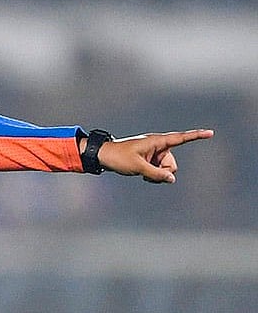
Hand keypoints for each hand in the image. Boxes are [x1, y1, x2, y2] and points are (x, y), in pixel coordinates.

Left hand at [96, 129, 213, 183]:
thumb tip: (172, 179)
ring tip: (142, 174)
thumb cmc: (118, 157)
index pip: (180, 138)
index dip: (196, 136)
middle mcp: (158, 146)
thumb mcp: (138, 167)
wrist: (103, 156)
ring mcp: (154, 154)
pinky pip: (160, 171)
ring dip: (157, 175)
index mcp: (156, 141)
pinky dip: (154, 176)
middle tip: (146, 173)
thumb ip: (156, 174)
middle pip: (172, 165)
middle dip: (164, 173)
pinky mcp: (150, 160)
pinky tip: (142, 175)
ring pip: (167, 170)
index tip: (210, 133)